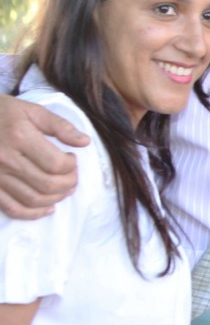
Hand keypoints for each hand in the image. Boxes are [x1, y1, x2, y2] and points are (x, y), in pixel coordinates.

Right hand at [0, 94, 89, 218]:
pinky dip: (33, 214)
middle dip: (69, 183)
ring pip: (33, 199)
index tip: (72, 158)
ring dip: (56, 198)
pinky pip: (12, 209)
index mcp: (20, 137)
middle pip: (48, 184)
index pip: (56, 164)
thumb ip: (60, 126)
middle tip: (73, 176)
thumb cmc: (2, 113)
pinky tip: (47, 209)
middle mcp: (6, 159)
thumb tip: (85, 142)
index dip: (72, 166)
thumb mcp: (32, 110)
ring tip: (64, 189)